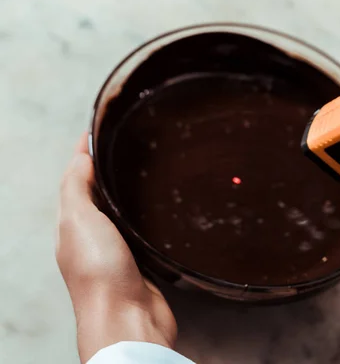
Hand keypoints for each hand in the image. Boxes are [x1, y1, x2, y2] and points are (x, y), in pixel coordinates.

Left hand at [56, 133, 176, 361]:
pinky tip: (158, 210)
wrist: (127, 316)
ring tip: (143, 171)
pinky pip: (139, 230)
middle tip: (124, 146)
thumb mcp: (79, 221)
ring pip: (119, 212)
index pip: (75, 180)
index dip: (84, 154)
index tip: (97, 131)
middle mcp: (92, 237)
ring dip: (126, 192)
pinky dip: (144, 215)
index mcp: (72, 225)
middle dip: (106, 170)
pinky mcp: (141, 261)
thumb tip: (79, 158)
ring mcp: (116, 250)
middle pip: (96, 195)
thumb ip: (76, 188)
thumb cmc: (100, 274)